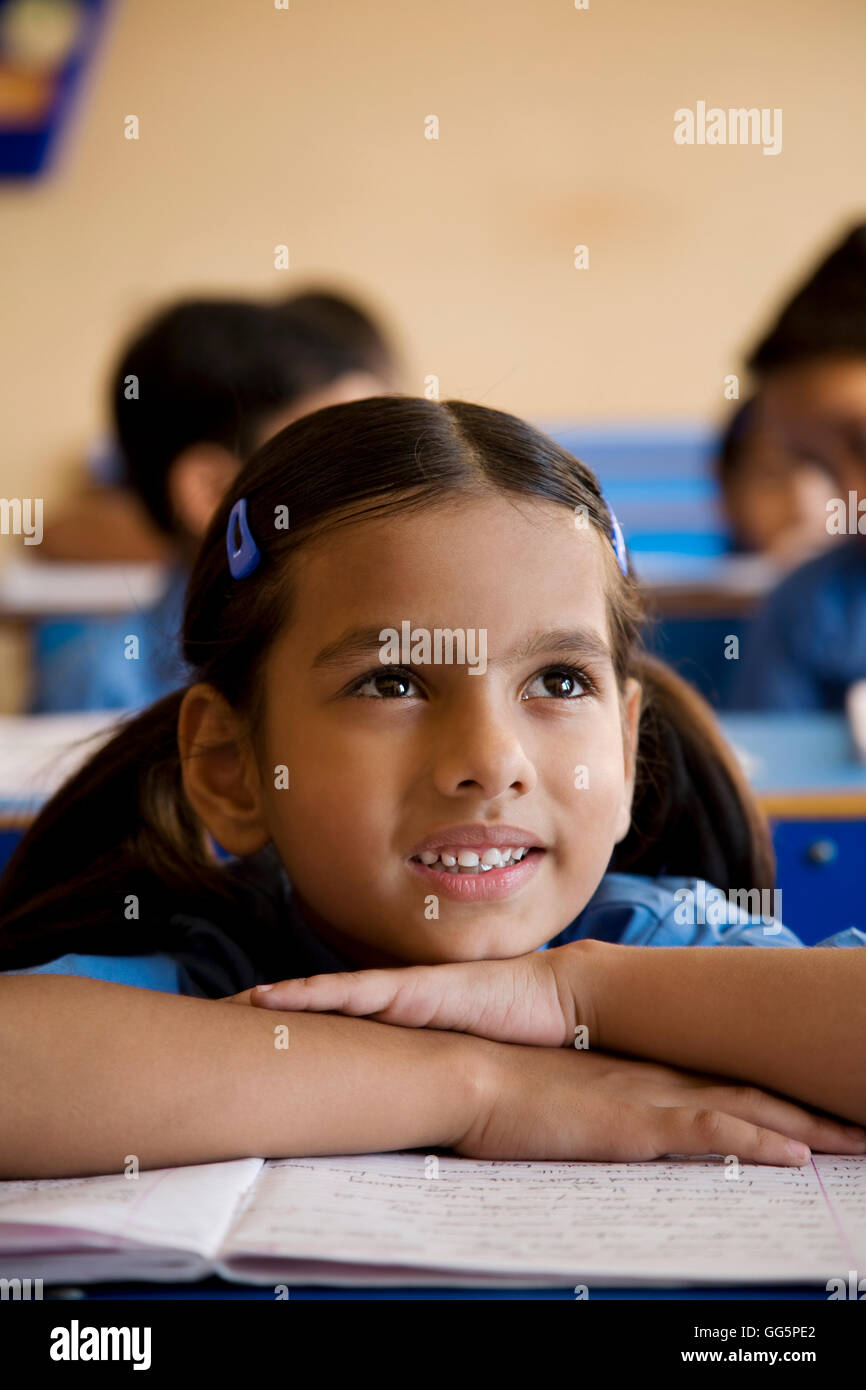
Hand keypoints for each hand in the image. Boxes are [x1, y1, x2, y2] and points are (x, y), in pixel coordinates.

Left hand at [246, 942, 592, 1046]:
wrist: (551, 1003)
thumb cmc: (514, 1036)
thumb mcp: (461, 1065)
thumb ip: (434, 1079)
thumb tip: (411, 1119)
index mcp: (403, 1022)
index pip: (343, 1022)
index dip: (304, 1024)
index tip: (262, 1032)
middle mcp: (395, 1003)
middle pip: (326, 1006)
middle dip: (280, 1011)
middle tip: (230, 1016)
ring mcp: (399, 992)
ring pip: (328, 995)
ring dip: (285, 998)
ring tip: (242, 1002)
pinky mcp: (410, 988)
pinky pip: (351, 990)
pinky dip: (312, 992)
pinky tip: (276, 996)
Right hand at [456, 1043, 865, 1163]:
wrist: (465, 1070)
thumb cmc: (494, 1086)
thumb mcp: (550, 1095)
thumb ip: (580, 1104)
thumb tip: (586, 1118)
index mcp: (634, 1071)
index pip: (716, 1082)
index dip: (766, 1092)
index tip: (806, 1103)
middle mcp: (651, 1078)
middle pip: (746, 1092)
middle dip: (805, 1109)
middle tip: (854, 1123)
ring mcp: (646, 1097)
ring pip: (745, 1112)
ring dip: (803, 1129)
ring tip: (852, 1140)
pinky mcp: (633, 1123)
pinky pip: (710, 1136)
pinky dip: (756, 1144)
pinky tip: (794, 1157)